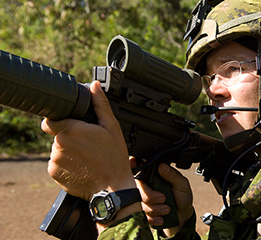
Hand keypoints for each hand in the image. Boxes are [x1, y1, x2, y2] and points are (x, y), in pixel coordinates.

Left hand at [41, 81, 135, 200]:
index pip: (50, 120)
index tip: (71, 125)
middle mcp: (59, 145)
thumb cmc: (114, 158)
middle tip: (89, 144)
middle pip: (57, 135)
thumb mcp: (112, 128)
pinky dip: (66, 164)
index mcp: (71, 130)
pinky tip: (82, 166)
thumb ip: (100, 105)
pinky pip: (56, 163)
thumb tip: (95, 86)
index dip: (59, 120)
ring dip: (68, 151)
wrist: (112, 189)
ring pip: (57, 149)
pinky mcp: (54, 174)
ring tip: (87, 156)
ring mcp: (55, 160)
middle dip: (70, 136)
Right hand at [137, 163, 192, 236]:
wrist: (183, 216)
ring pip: (138, 204)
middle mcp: (145, 186)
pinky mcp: (142, 212)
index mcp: (153, 175)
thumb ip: (172, 175)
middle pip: (136, 188)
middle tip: (163, 198)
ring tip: (167, 209)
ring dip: (154, 209)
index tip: (134, 164)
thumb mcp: (182, 184)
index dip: (133, 165)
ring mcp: (142, 199)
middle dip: (150, 196)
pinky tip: (161, 218)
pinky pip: (140, 216)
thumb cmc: (182, 196)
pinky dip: (152, 218)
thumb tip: (162, 166)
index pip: (139, 168)